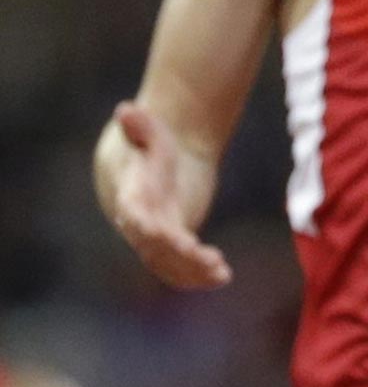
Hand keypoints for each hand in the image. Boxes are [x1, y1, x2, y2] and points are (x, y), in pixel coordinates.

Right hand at [97, 102, 230, 288]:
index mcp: (132, 197)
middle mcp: (140, 223)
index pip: (134, 216)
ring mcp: (155, 237)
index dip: (145, 227)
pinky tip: (222, 277)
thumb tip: (126, 109)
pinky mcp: (172, 243)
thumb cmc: (153, 145)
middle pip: (156, 246)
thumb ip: (141, 126)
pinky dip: (197, 276)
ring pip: (169, 263)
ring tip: (222, 274)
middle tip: (209, 260)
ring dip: (193, 272)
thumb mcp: (151, 132)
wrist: (153, 163)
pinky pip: (180, 268)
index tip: (159, 235)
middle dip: (180, 255)